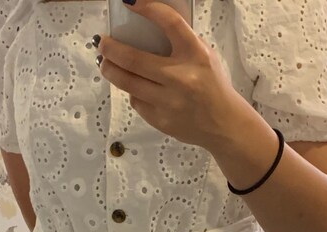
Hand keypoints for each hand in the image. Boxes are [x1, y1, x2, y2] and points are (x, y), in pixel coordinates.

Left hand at [95, 0, 241, 149]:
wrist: (223, 124)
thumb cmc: (212, 86)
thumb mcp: (204, 58)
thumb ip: (181, 45)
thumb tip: (146, 32)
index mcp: (197, 56)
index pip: (171, 24)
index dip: (148, 9)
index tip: (130, 1)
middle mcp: (181, 78)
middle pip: (134, 59)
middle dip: (111, 49)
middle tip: (103, 43)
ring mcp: (169, 102)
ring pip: (128, 82)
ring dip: (111, 70)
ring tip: (106, 63)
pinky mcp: (160, 120)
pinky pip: (136, 101)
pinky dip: (132, 91)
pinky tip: (133, 87)